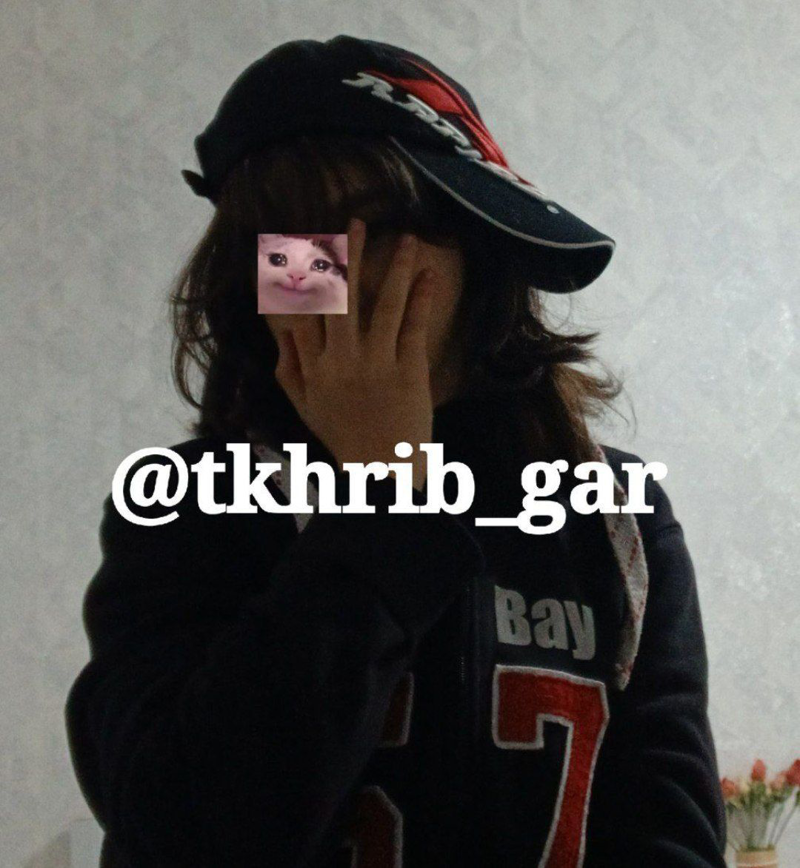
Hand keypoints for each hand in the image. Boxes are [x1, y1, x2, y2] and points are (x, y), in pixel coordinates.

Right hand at [272, 217, 435, 491]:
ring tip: (408, 240)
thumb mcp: (306, 407)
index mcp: (313, 367)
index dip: (304, 275)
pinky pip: (413, 328)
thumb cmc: (344, 437)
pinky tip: (427, 275)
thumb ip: (290, 368)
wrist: (382, 472)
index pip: (304, 309)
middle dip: (347, 258)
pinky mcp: (408, 371)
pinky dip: (421, 299)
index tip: (304, 244)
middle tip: (354, 224)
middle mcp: (341, 359)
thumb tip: (283, 330)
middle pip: (341, 299)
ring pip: (382, 305)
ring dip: (395, 268)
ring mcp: (376, 364)